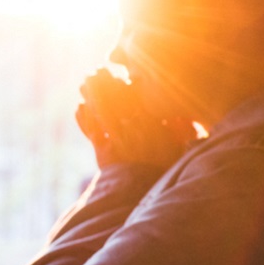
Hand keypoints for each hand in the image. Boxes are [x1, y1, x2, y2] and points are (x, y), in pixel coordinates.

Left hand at [76, 69, 195, 169]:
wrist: (144, 194)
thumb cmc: (166, 168)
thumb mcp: (180, 147)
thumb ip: (182, 129)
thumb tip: (184, 114)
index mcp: (153, 126)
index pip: (136, 100)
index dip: (124, 86)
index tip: (119, 73)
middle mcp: (133, 131)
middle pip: (115, 102)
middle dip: (104, 85)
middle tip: (95, 70)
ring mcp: (116, 142)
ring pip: (101, 114)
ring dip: (91, 97)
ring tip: (84, 82)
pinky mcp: (103, 153)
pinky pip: (91, 132)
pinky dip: (84, 119)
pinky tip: (80, 107)